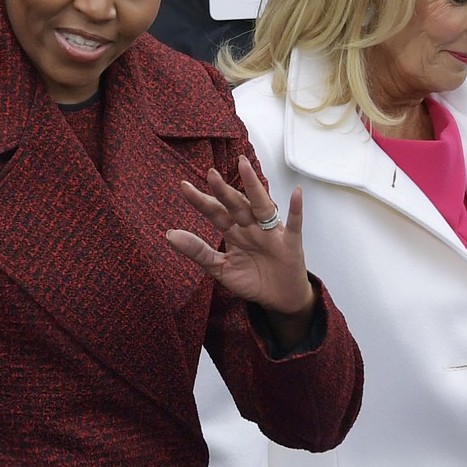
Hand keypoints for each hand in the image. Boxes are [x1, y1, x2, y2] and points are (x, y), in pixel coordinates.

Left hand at [167, 156, 315, 344]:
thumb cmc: (252, 280)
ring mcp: (271, 232)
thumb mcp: (220, 268)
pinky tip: (297, 194)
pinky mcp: (290, 243)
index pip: (215, 212)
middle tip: (211, 174)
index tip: (184, 186)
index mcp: (234, 231)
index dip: (201, 200)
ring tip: (245, 167)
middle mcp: (251, 226)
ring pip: (261, 206)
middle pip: (236, 204)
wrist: (279, 299)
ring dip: (254, 186)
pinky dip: (296, 210)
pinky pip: (294, 224)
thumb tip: (169, 234)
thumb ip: (198, 251)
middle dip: (223, 190)